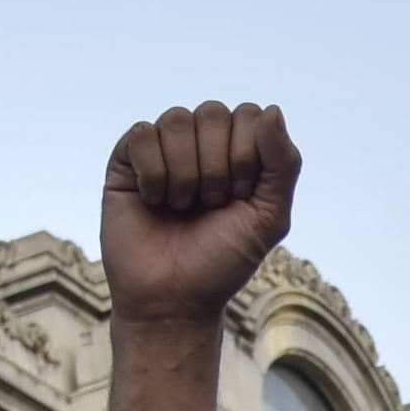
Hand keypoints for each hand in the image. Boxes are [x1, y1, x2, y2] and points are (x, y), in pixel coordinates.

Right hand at [99, 104, 298, 325]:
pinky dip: (153, 172)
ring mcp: (162, 150)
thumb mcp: (269, 218)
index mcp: (236, 151)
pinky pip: (142, 134)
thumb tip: (272, 110)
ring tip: (181, 206)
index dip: (246, 157)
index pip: (248, 115)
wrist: (173, 300)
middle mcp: (199, 145)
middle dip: (216, 167)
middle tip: (209, 205)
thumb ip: (284, 164)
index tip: (238, 198)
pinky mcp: (125, 161)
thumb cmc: (222, 262)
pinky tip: (153, 200)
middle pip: (212, 113)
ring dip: (185, 172)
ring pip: (177, 119)